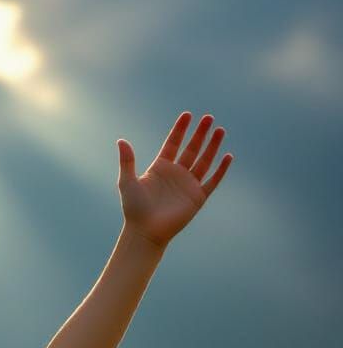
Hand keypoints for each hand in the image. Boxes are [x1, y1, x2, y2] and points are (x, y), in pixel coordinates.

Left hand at [117, 112, 232, 247]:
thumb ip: (127, 161)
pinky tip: (227, 156)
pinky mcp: (197, 197)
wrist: (145, 232)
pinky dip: (220, 169)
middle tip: (208, 117)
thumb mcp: (127, 182)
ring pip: (204, 161)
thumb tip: (121, 140)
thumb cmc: (133, 209)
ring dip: (212, 146)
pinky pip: (212, 180)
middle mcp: (175, 174)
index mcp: (160, 168)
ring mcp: (187, 185)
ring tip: (220, 130)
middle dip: (200, 133)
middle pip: (191, 149)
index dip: (180, 130)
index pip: (173, 143)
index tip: (187, 115)